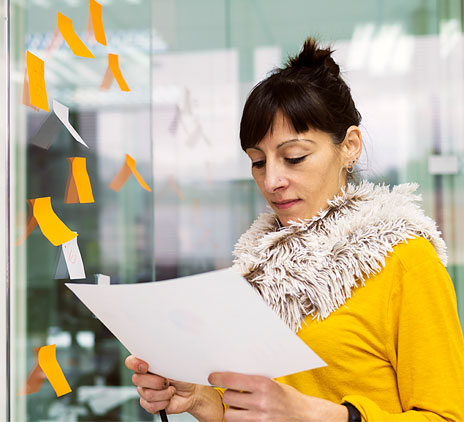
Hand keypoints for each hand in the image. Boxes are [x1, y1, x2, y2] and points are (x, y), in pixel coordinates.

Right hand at [125, 355, 196, 414]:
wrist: (191, 391)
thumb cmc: (182, 374)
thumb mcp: (174, 363)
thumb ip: (162, 358)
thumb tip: (157, 355)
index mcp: (148, 363)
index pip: (131, 362)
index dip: (135, 364)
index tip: (146, 366)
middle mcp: (144, 377)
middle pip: (137, 379)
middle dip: (156, 381)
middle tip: (167, 381)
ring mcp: (145, 391)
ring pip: (146, 394)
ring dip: (164, 393)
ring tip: (171, 389)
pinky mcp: (149, 404)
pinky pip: (150, 406)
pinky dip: (163, 403)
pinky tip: (168, 399)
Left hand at [208, 372, 347, 421]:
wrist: (305, 416)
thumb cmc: (287, 397)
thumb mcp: (272, 383)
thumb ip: (253, 381)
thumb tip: (230, 375)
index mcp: (263, 385)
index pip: (232, 380)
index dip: (218, 378)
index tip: (211, 376)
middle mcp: (260, 402)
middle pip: (228, 397)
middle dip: (229, 394)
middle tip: (235, 392)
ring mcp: (260, 418)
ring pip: (229, 414)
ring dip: (232, 409)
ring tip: (241, 406)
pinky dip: (239, 420)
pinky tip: (246, 414)